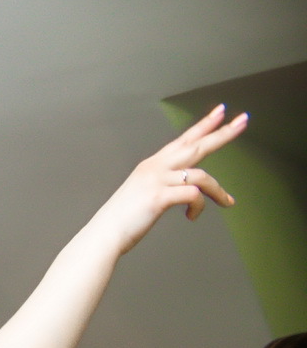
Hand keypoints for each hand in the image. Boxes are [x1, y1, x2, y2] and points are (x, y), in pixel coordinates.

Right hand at [85, 105, 245, 256]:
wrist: (104, 235)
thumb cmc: (122, 219)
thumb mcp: (143, 194)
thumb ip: (163, 185)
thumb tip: (186, 191)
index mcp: (151, 166)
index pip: (183, 140)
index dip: (203, 125)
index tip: (220, 112)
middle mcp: (155, 168)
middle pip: (195, 146)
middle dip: (222, 133)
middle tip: (243, 120)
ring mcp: (157, 181)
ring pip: (201, 176)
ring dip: (218, 190)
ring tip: (227, 201)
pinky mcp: (160, 197)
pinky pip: (194, 195)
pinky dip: (199, 207)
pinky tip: (191, 217)